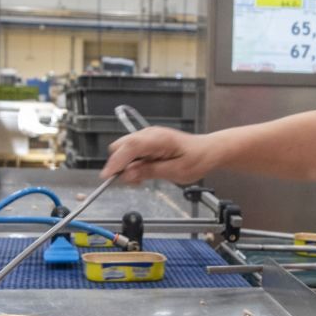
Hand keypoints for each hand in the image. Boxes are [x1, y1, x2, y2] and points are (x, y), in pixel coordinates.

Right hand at [103, 127, 221, 182]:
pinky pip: (131, 151)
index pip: (130, 147)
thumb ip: (150, 172)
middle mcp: (150, 134)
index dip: (116, 161)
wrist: (208, 151)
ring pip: (123, 149)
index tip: (107, 176)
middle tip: (132, 181)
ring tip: (142, 178)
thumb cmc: (197, 159)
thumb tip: (128, 175)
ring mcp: (147, 136)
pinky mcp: (147, 141)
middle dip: (119, 165)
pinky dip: (132, 163)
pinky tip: (143, 172)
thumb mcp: (175, 171)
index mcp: (158, 139)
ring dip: (126, 165)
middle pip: (120, 146)